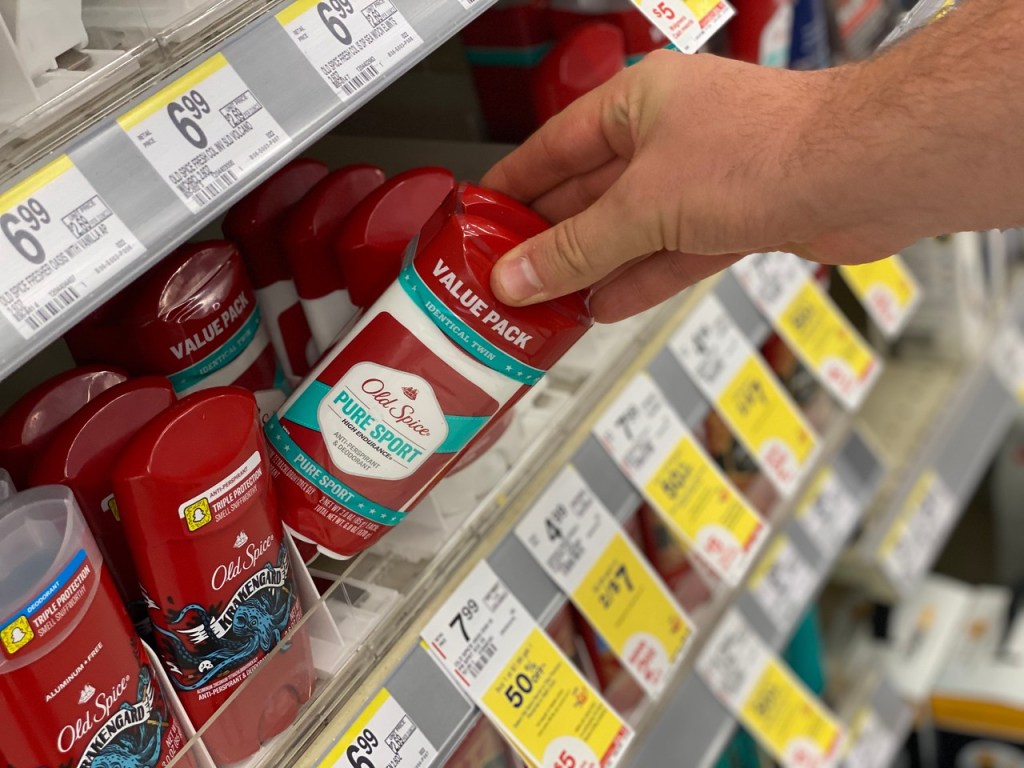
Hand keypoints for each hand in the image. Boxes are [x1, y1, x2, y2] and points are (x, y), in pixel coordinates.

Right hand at [482, 51, 906, 321]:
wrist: (861, 174)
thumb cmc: (766, 151)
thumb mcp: (644, 205)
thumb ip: (577, 247)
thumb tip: (519, 274)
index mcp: (638, 102)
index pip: (553, 146)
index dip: (514, 186)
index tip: (481, 217)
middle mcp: (670, 133)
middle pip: (590, 191)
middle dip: (550, 236)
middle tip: (507, 273)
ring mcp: (704, 177)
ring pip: (630, 228)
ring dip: (591, 266)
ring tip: (547, 301)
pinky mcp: (735, 216)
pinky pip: (670, 251)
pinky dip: (638, 279)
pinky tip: (605, 305)